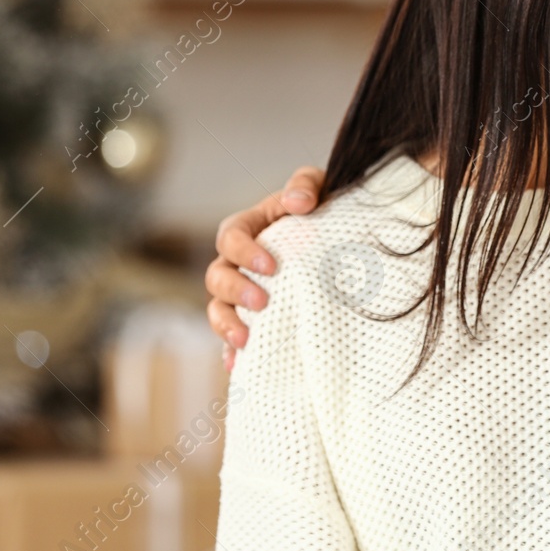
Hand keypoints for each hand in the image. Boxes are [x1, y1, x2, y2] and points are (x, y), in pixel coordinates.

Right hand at [207, 165, 325, 369]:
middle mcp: (235, 262)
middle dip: (235, 291)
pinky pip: (230, 336)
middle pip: (217, 276)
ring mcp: (238, 292)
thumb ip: (305, 185)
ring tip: (246, 339)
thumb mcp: (316, 188)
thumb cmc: (319, 209)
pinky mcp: (249, 317)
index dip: (245, 252)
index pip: (230, 237)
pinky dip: (230, 351)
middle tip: (262, 302)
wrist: (332, 238)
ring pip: (216, 308)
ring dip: (226, 324)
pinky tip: (237, 365)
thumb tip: (301, 202)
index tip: (271, 266)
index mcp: (246, 228)